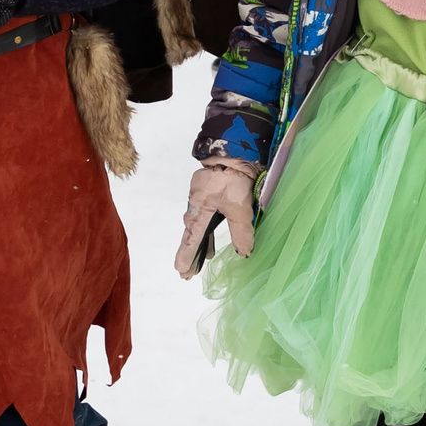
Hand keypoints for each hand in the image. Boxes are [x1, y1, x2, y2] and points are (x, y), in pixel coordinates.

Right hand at [176, 162, 256, 276]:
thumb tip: (244, 253)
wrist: (231, 152)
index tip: (181, 270)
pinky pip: (204, 217)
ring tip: (203, 259)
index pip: (192, 239)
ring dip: (199, 243)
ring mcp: (201, 199)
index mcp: (199, 211)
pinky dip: (205, 230)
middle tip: (187, 273)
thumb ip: (241, 232)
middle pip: (191, 234)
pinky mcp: (208, 193)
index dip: (187, 255)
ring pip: (198, 226)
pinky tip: (211, 237)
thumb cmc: (232, 179)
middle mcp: (196, 207)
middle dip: (190, 254)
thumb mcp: (240, 208)